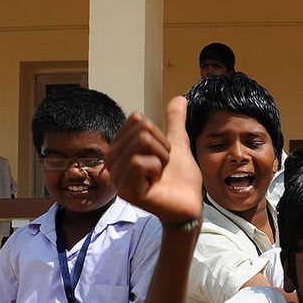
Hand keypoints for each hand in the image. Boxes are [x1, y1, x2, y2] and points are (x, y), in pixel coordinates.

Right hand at [106, 96, 203, 225]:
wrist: (190, 204)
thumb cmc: (180, 179)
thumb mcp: (177, 145)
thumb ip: (174, 122)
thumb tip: (179, 97)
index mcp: (120, 149)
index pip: (137, 119)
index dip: (158, 134)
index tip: (162, 155)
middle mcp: (112, 162)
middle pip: (140, 130)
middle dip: (161, 147)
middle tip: (162, 167)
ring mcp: (117, 178)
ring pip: (141, 143)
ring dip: (160, 158)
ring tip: (159, 174)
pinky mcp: (126, 191)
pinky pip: (140, 161)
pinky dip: (156, 168)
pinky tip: (155, 183)